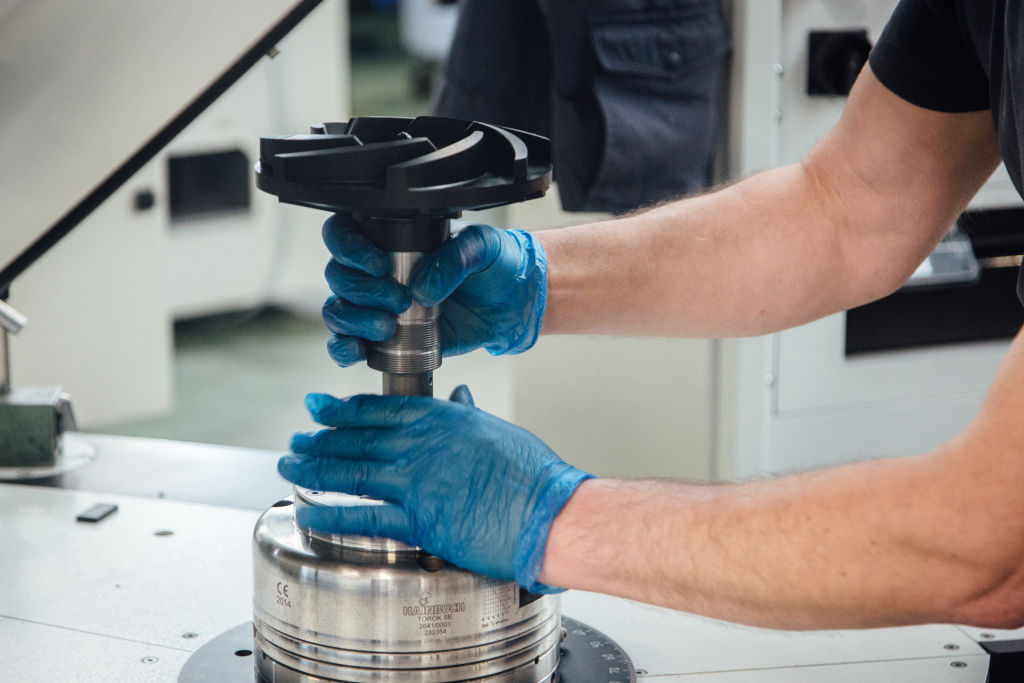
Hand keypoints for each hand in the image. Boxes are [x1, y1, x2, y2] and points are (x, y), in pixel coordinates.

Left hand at [278, 386, 592, 591]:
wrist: (549, 512)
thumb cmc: (533, 474)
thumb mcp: (497, 430)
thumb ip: (469, 414)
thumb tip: (459, 396)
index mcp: (441, 418)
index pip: (379, 409)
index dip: (343, 409)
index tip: (319, 407)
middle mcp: (422, 444)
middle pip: (356, 438)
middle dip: (319, 439)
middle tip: (295, 440)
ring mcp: (416, 480)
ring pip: (351, 472)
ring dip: (315, 469)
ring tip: (290, 467)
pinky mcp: (417, 519)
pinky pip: (364, 516)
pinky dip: (331, 515)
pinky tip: (309, 513)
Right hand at [321, 214, 547, 366]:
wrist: (513, 303)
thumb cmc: (495, 264)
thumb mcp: (482, 248)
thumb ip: (454, 259)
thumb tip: (421, 287)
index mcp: (392, 236)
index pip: (343, 233)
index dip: (349, 249)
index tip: (379, 265)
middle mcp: (377, 270)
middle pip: (338, 275)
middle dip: (362, 291)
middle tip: (400, 301)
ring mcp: (378, 305)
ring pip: (338, 310)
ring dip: (353, 320)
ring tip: (389, 327)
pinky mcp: (386, 337)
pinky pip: (349, 343)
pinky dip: (344, 348)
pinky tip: (356, 350)